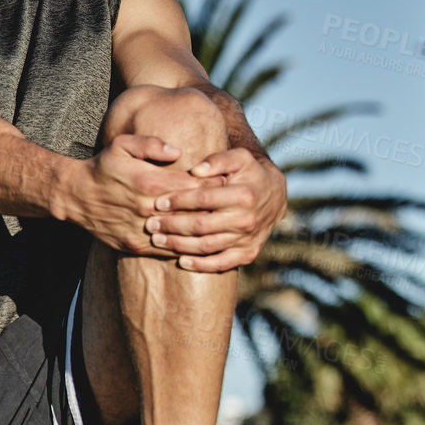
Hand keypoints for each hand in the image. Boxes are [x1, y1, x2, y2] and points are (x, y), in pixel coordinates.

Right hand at [76, 134, 224, 255]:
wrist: (75, 196)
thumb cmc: (102, 166)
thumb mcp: (122, 144)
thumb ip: (150, 144)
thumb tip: (177, 152)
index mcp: (150, 182)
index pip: (194, 187)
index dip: (215, 186)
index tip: (228, 184)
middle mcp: (147, 208)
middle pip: (192, 212)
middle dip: (214, 210)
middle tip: (231, 207)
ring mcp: (141, 230)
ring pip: (182, 234)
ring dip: (201, 231)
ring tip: (218, 225)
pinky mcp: (135, 245)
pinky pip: (166, 249)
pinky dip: (183, 246)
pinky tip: (195, 241)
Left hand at [144, 147, 286, 271]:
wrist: (274, 196)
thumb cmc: (249, 173)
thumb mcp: (240, 158)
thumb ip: (218, 160)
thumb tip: (196, 170)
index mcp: (243, 195)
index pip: (203, 199)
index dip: (178, 201)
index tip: (158, 203)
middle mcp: (247, 219)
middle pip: (201, 226)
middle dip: (172, 225)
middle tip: (150, 225)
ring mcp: (248, 239)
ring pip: (207, 246)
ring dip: (179, 245)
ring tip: (157, 240)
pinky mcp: (248, 254)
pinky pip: (222, 264)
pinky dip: (201, 265)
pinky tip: (181, 261)